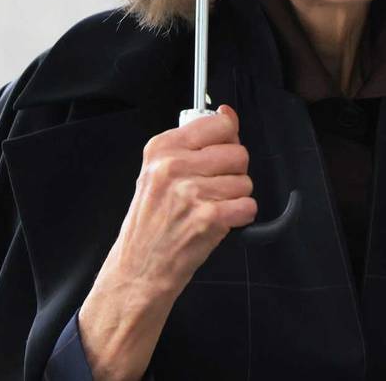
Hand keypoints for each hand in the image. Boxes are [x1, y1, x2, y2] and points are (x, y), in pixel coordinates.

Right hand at [77, 105, 255, 379]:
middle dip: (234, 174)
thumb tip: (228, 115)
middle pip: (238, 152)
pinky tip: (220, 223)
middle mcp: (173, 166)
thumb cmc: (151, 223)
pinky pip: (248, 206)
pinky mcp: (207, 217)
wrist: (138, 271)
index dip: (228, 141)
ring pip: (245, 182)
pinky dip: (241, 217)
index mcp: (161, 148)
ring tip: (210, 210)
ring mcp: (189, 191)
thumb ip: (195, 143)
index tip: (218, 154)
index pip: (218, 123)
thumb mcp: (160, 173)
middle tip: (212, 191)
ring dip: (236, 199)